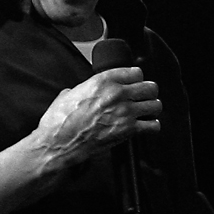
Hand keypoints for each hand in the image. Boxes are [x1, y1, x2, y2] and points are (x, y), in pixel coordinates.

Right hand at [31, 67, 161, 165]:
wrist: (58, 142)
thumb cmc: (60, 120)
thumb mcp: (70, 93)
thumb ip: (84, 88)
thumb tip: (83, 90)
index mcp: (103, 80)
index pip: (136, 72)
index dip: (137, 78)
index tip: (136, 83)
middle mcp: (117, 93)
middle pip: (150, 86)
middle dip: (149, 92)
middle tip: (144, 97)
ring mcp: (125, 112)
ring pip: (156, 104)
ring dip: (153, 108)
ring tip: (148, 111)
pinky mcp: (128, 131)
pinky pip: (153, 125)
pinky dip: (152, 126)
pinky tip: (146, 126)